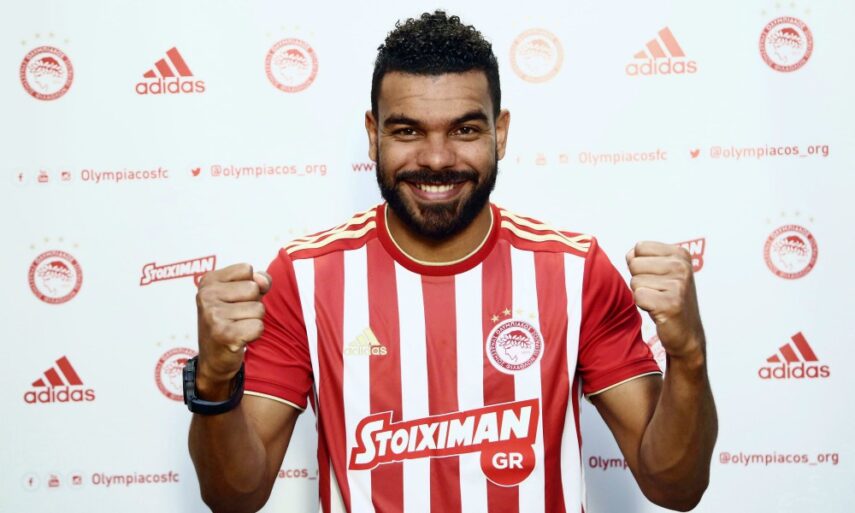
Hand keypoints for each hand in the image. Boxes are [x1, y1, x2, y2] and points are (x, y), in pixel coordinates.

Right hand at [195, 263, 270, 397]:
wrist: (214, 359)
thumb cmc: (231, 321)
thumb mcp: (241, 294)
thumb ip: (258, 280)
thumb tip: (263, 281)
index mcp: (208, 281)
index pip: (246, 270)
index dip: (250, 285)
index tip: (236, 300)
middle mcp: (206, 295)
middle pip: (254, 289)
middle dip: (252, 304)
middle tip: (236, 317)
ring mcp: (213, 315)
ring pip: (258, 309)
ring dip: (253, 320)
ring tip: (237, 327)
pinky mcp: (224, 334)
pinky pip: (258, 326)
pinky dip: (254, 334)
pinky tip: (239, 338)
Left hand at [626, 242, 703, 360]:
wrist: (686, 333)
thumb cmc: (668, 300)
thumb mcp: (661, 272)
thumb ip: (644, 258)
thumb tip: (630, 255)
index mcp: (680, 254)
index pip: (639, 247)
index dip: (640, 265)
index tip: (655, 278)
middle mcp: (681, 266)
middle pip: (634, 263)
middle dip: (639, 280)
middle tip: (656, 292)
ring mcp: (678, 285)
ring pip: (634, 281)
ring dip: (641, 294)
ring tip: (658, 301)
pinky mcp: (671, 304)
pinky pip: (637, 296)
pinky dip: (643, 306)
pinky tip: (657, 310)